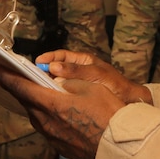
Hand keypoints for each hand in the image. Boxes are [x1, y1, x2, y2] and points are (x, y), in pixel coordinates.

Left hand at [0, 51, 149, 158]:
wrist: (120, 148)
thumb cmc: (110, 115)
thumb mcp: (92, 87)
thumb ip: (70, 82)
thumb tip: (58, 83)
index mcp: (51, 104)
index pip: (21, 87)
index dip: (5, 76)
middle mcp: (46, 122)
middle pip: (26, 101)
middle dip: (19, 88)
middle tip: (12, 76)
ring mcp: (52, 136)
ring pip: (36, 115)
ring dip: (33, 102)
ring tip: (36, 92)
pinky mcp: (59, 146)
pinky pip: (47, 126)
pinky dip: (46, 115)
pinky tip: (55, 111)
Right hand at [36, 50, 152, 104]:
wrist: (128, 102)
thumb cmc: (116, 84)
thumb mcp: (96, 74)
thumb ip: (76, 70)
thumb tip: (54, 66)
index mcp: (82, 61)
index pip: (61, 56)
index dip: (48, 58)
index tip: (37, 62)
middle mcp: (77, 72)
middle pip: (55, 69)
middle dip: (43, 72)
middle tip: (31, 76)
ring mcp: (76, 84)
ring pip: (57, 83)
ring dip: (47, 85)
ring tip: (36, 88)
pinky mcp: (77, 97)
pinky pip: (61, 94)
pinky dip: (54, 96)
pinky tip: (48, 100)